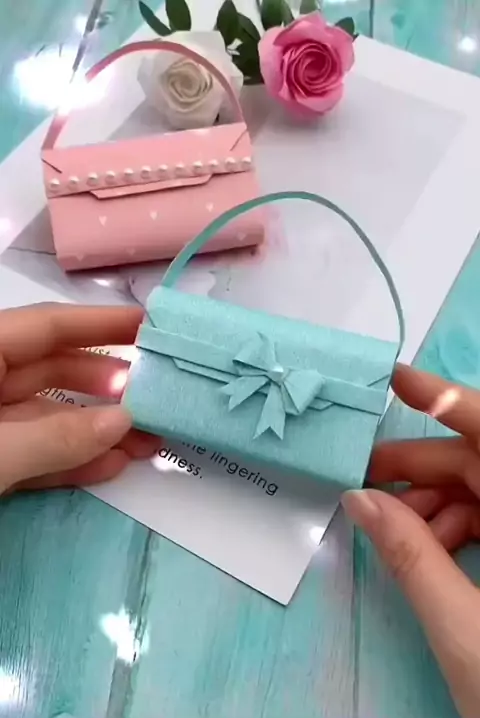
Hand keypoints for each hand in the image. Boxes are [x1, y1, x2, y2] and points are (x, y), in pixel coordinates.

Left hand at [0, 303, 159, 493]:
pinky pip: (33, 454)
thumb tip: (123, 420)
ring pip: (47, 417)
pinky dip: (69, 459)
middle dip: (107, 385)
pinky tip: (112, 463)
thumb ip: (55, 436)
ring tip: (148, 440)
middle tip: (155, 397)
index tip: (150, 326)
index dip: (100, 323)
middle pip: (53, 371)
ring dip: (97, 430)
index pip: (47, 327)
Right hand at [342, 364, 479, 717]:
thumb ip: (411, 557)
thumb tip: (359, 500)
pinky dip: (454, 525)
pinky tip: (426, 547)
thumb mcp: (465, 630)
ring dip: (433, 502)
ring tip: (395, 529)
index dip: (448, 401)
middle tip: (363, 478)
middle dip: (420, 469)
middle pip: (478, 464)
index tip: (397, 379)